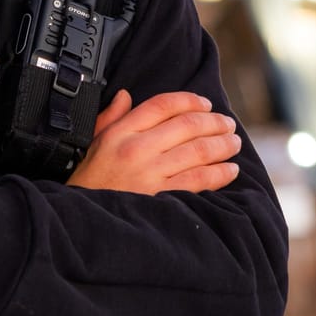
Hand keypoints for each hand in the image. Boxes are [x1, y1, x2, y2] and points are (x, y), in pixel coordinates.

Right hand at [68, 89, 240, 194]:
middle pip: (187, 125)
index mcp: (120, 132)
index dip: (190, 100)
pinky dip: (220, 173)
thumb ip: (111, 117)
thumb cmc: (89, 181)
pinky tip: (231, 170)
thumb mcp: (94, 143)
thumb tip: (125, 95)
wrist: (81, 219)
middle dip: (214, 122)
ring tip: (234, 144)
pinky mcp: (161, 197)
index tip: (206, 104)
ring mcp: (150, 173)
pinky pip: (199, 180)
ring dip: (223, 145)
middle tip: (228, 124)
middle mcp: (136, 149)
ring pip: (198, 151)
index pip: (162, 105)